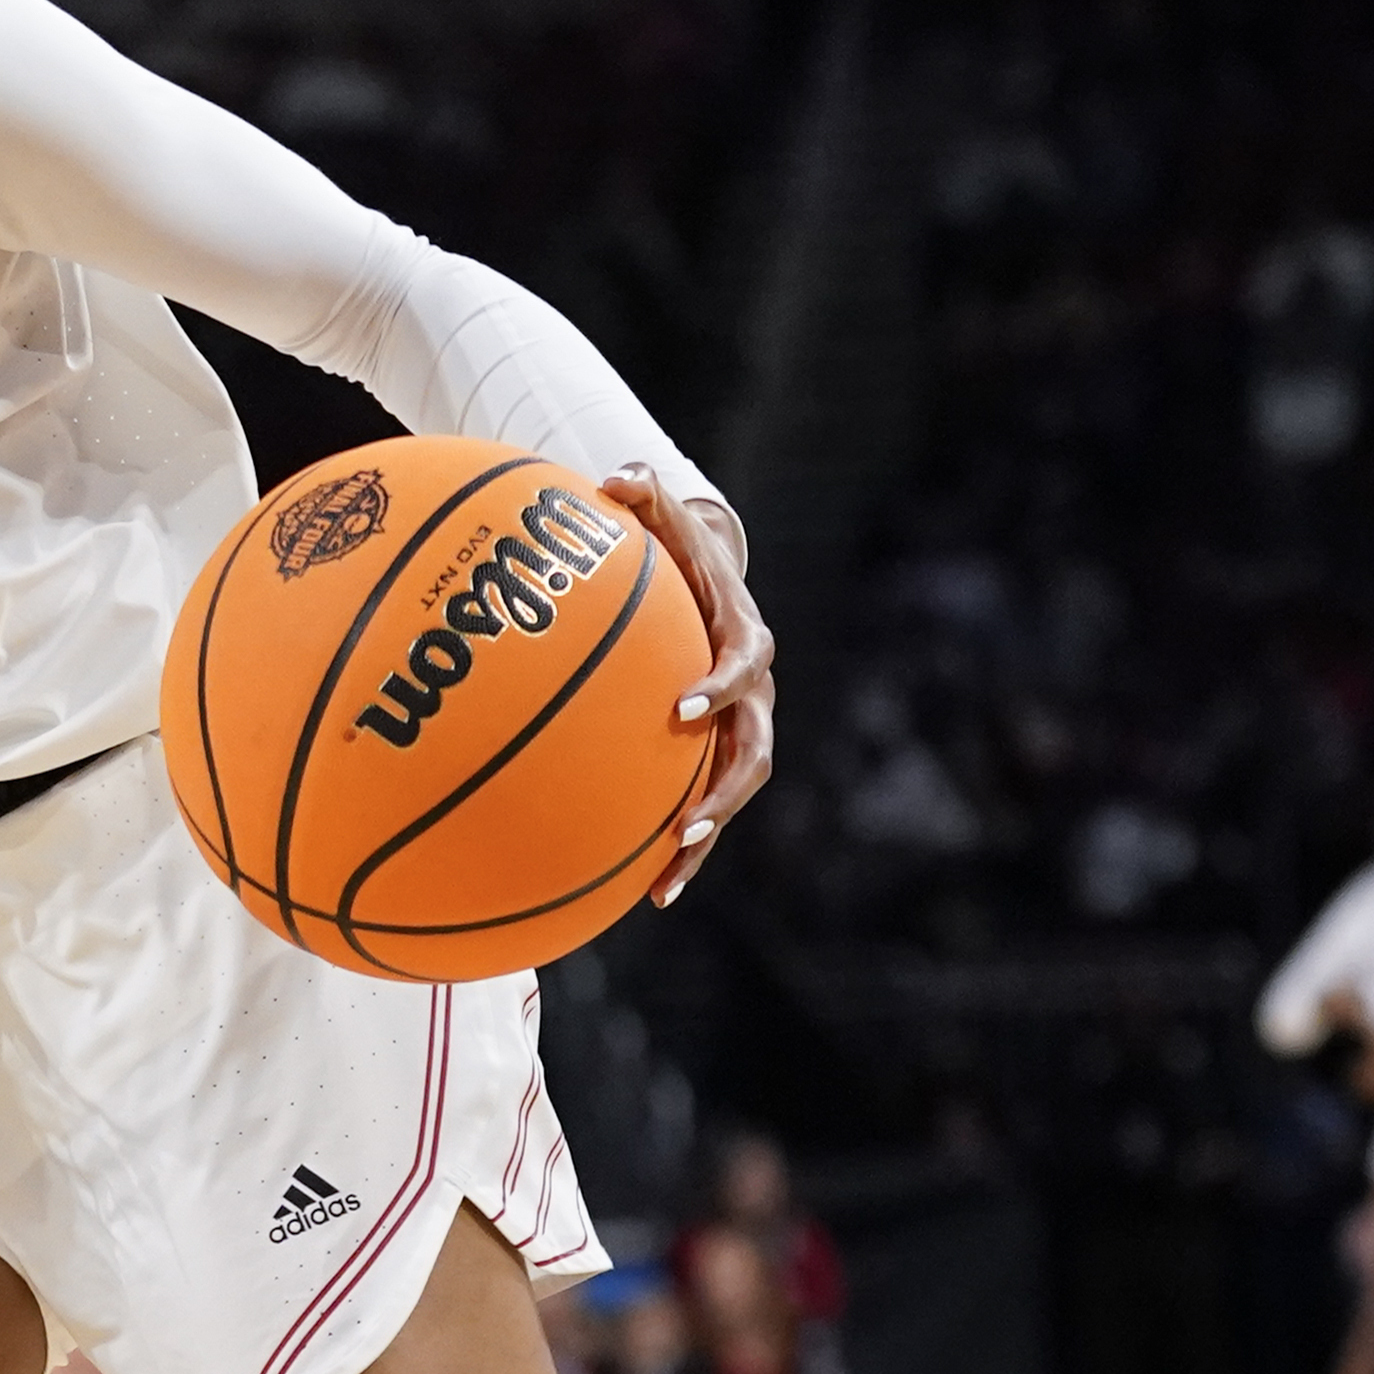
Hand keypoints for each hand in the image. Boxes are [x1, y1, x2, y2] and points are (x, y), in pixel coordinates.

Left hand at [601, 467, 775, 906]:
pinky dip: (674, 851)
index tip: (685, 708)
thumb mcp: (662, 518)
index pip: (746, 668)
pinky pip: (696, 811)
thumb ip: (643, 498)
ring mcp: (736, 734)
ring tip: (662, 885)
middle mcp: (753, 697)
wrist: (704, 584)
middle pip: (753, 755)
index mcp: (744, 640)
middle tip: (687, 825)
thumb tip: (620, 477)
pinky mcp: (709, 761)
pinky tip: (636, 896)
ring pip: (730, 797)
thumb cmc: (674, 551)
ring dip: (702, 842)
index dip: (722, 687)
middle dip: (723, 795)